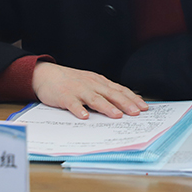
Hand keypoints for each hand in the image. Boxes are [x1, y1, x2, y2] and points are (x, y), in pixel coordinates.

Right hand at [32, 62, 148, 118]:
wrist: (47, 74)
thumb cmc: (72, 81)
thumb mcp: (92, 82)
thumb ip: (108, 91)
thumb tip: (128, 100)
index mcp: (99, 82)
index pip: (120, 90)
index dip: (132, 98)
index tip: (144, 107)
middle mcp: (91, 85)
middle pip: (111, 94)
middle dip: (125, 103)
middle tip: (136, 112)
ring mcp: (78, 90)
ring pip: (95, 99)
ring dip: (106, 107)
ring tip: (116, 115)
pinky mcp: (65, 96)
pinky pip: (73, 104)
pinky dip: (79, 110)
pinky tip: (84, 117)